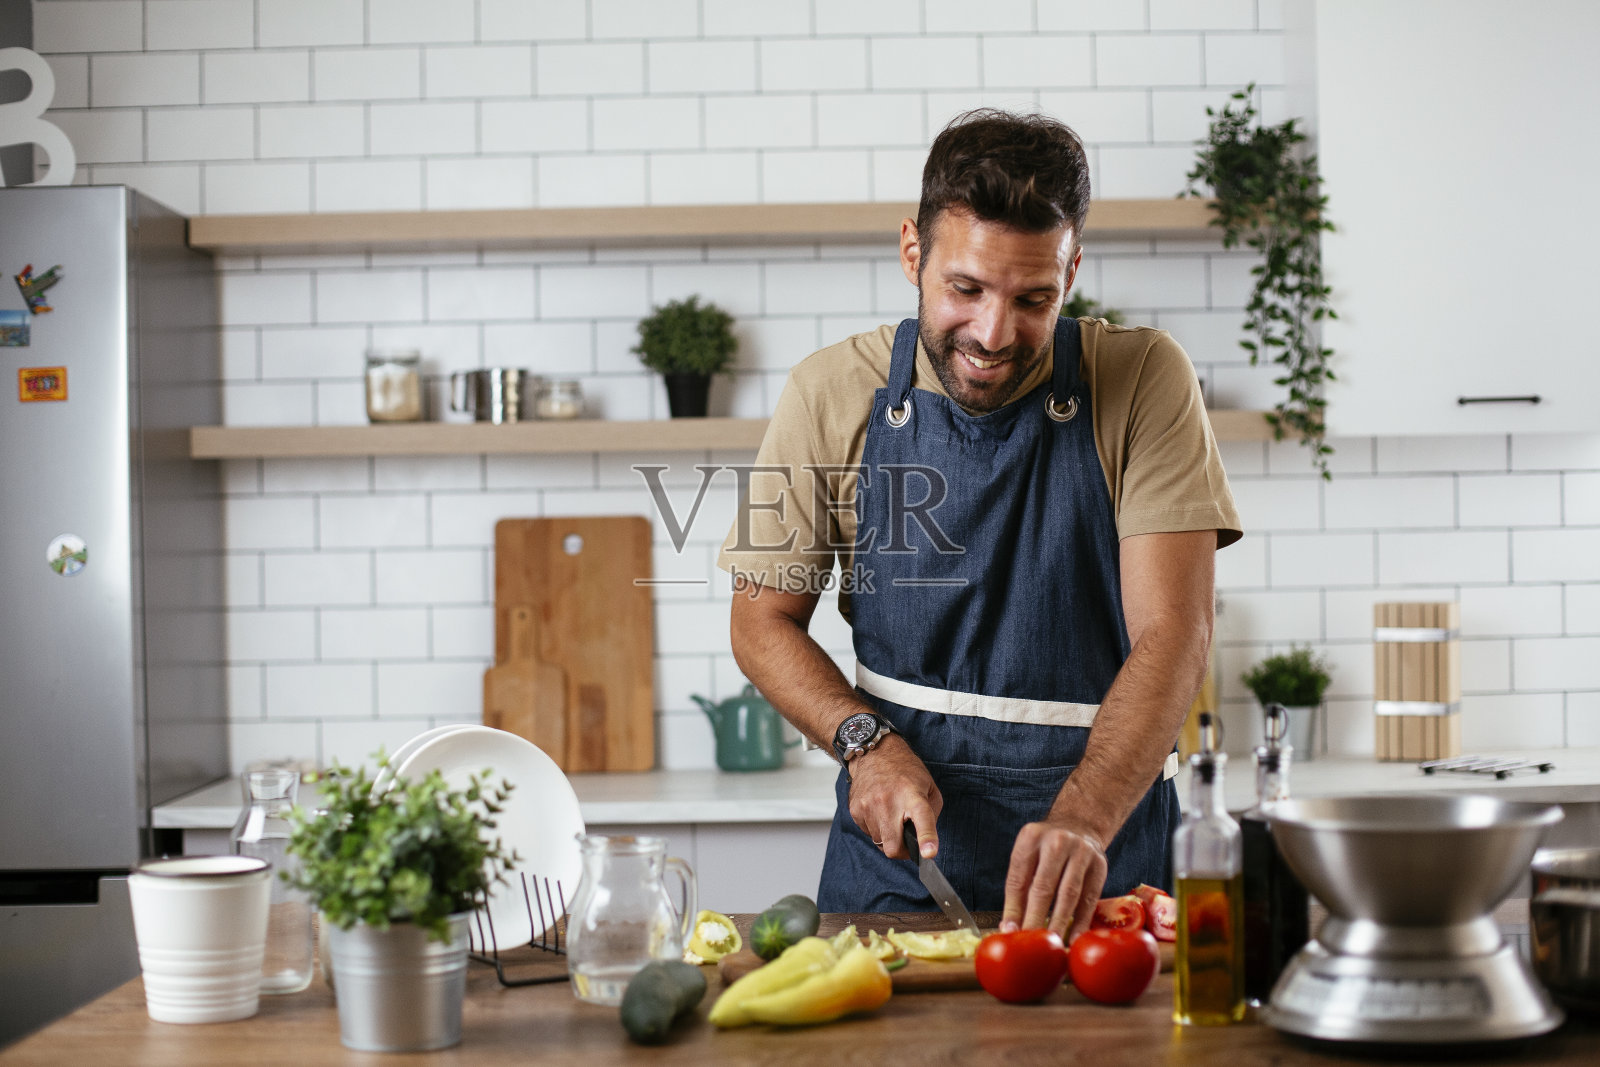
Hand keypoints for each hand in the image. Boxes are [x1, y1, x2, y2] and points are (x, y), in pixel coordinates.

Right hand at [845, 735, 941, 860]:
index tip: (929, 854)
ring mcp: (869, 806)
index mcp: (913, 796)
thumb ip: (932, 815)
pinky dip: (876, 828)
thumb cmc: (905, 771)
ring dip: (888, 836)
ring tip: (891, 815)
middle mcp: (889, 801)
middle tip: (908, 841)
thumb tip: (925, 842)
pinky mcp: (855, 810)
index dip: (926, 839)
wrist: (875, 753)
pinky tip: (879, 810)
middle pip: (893, 847)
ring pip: (880, 843)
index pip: (922, 820)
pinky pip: (868, 833)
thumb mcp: (929, 787)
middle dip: (902, 851)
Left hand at [1000, 820, 1108, 941]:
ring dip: (1059, 922)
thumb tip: (1010, 927)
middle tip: (1032, 941)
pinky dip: (1081, 920)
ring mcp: (1081, 851)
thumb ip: (1019, 887)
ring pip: (1069, 894)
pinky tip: (1075, 937)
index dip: (1014, 908)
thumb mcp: (1028, 855)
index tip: (1010, 931)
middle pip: (1043, 887)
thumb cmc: (1047, 848)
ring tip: (1052, 942)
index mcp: (1031, 838)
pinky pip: (1089, 898)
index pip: (1019, 878)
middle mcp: (1056, 842)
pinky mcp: (1100, 864)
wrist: (1080, 824)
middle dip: (1035, 918)